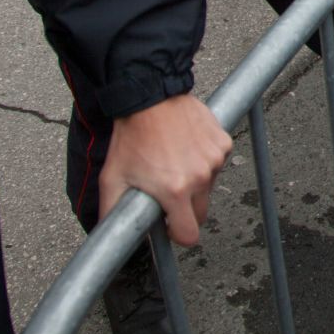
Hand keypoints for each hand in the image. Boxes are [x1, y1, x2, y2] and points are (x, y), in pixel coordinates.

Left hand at [101, 95, 232, 246]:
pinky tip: (187, 147)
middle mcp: (200, 177)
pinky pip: (217, 162)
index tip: (170, 224)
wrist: (150, 97)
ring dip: (196, 182)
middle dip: (187, 209)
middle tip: (169, 191)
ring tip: (176, 162)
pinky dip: (204, 160)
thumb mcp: (112, 178)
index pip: (189, 234)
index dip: (178, 233)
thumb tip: (111, 236)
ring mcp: (214, 159)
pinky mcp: (222, 142)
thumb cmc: (132, 136)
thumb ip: (111, 212)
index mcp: (175, 191)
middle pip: (201, 213)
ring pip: (209, 185)